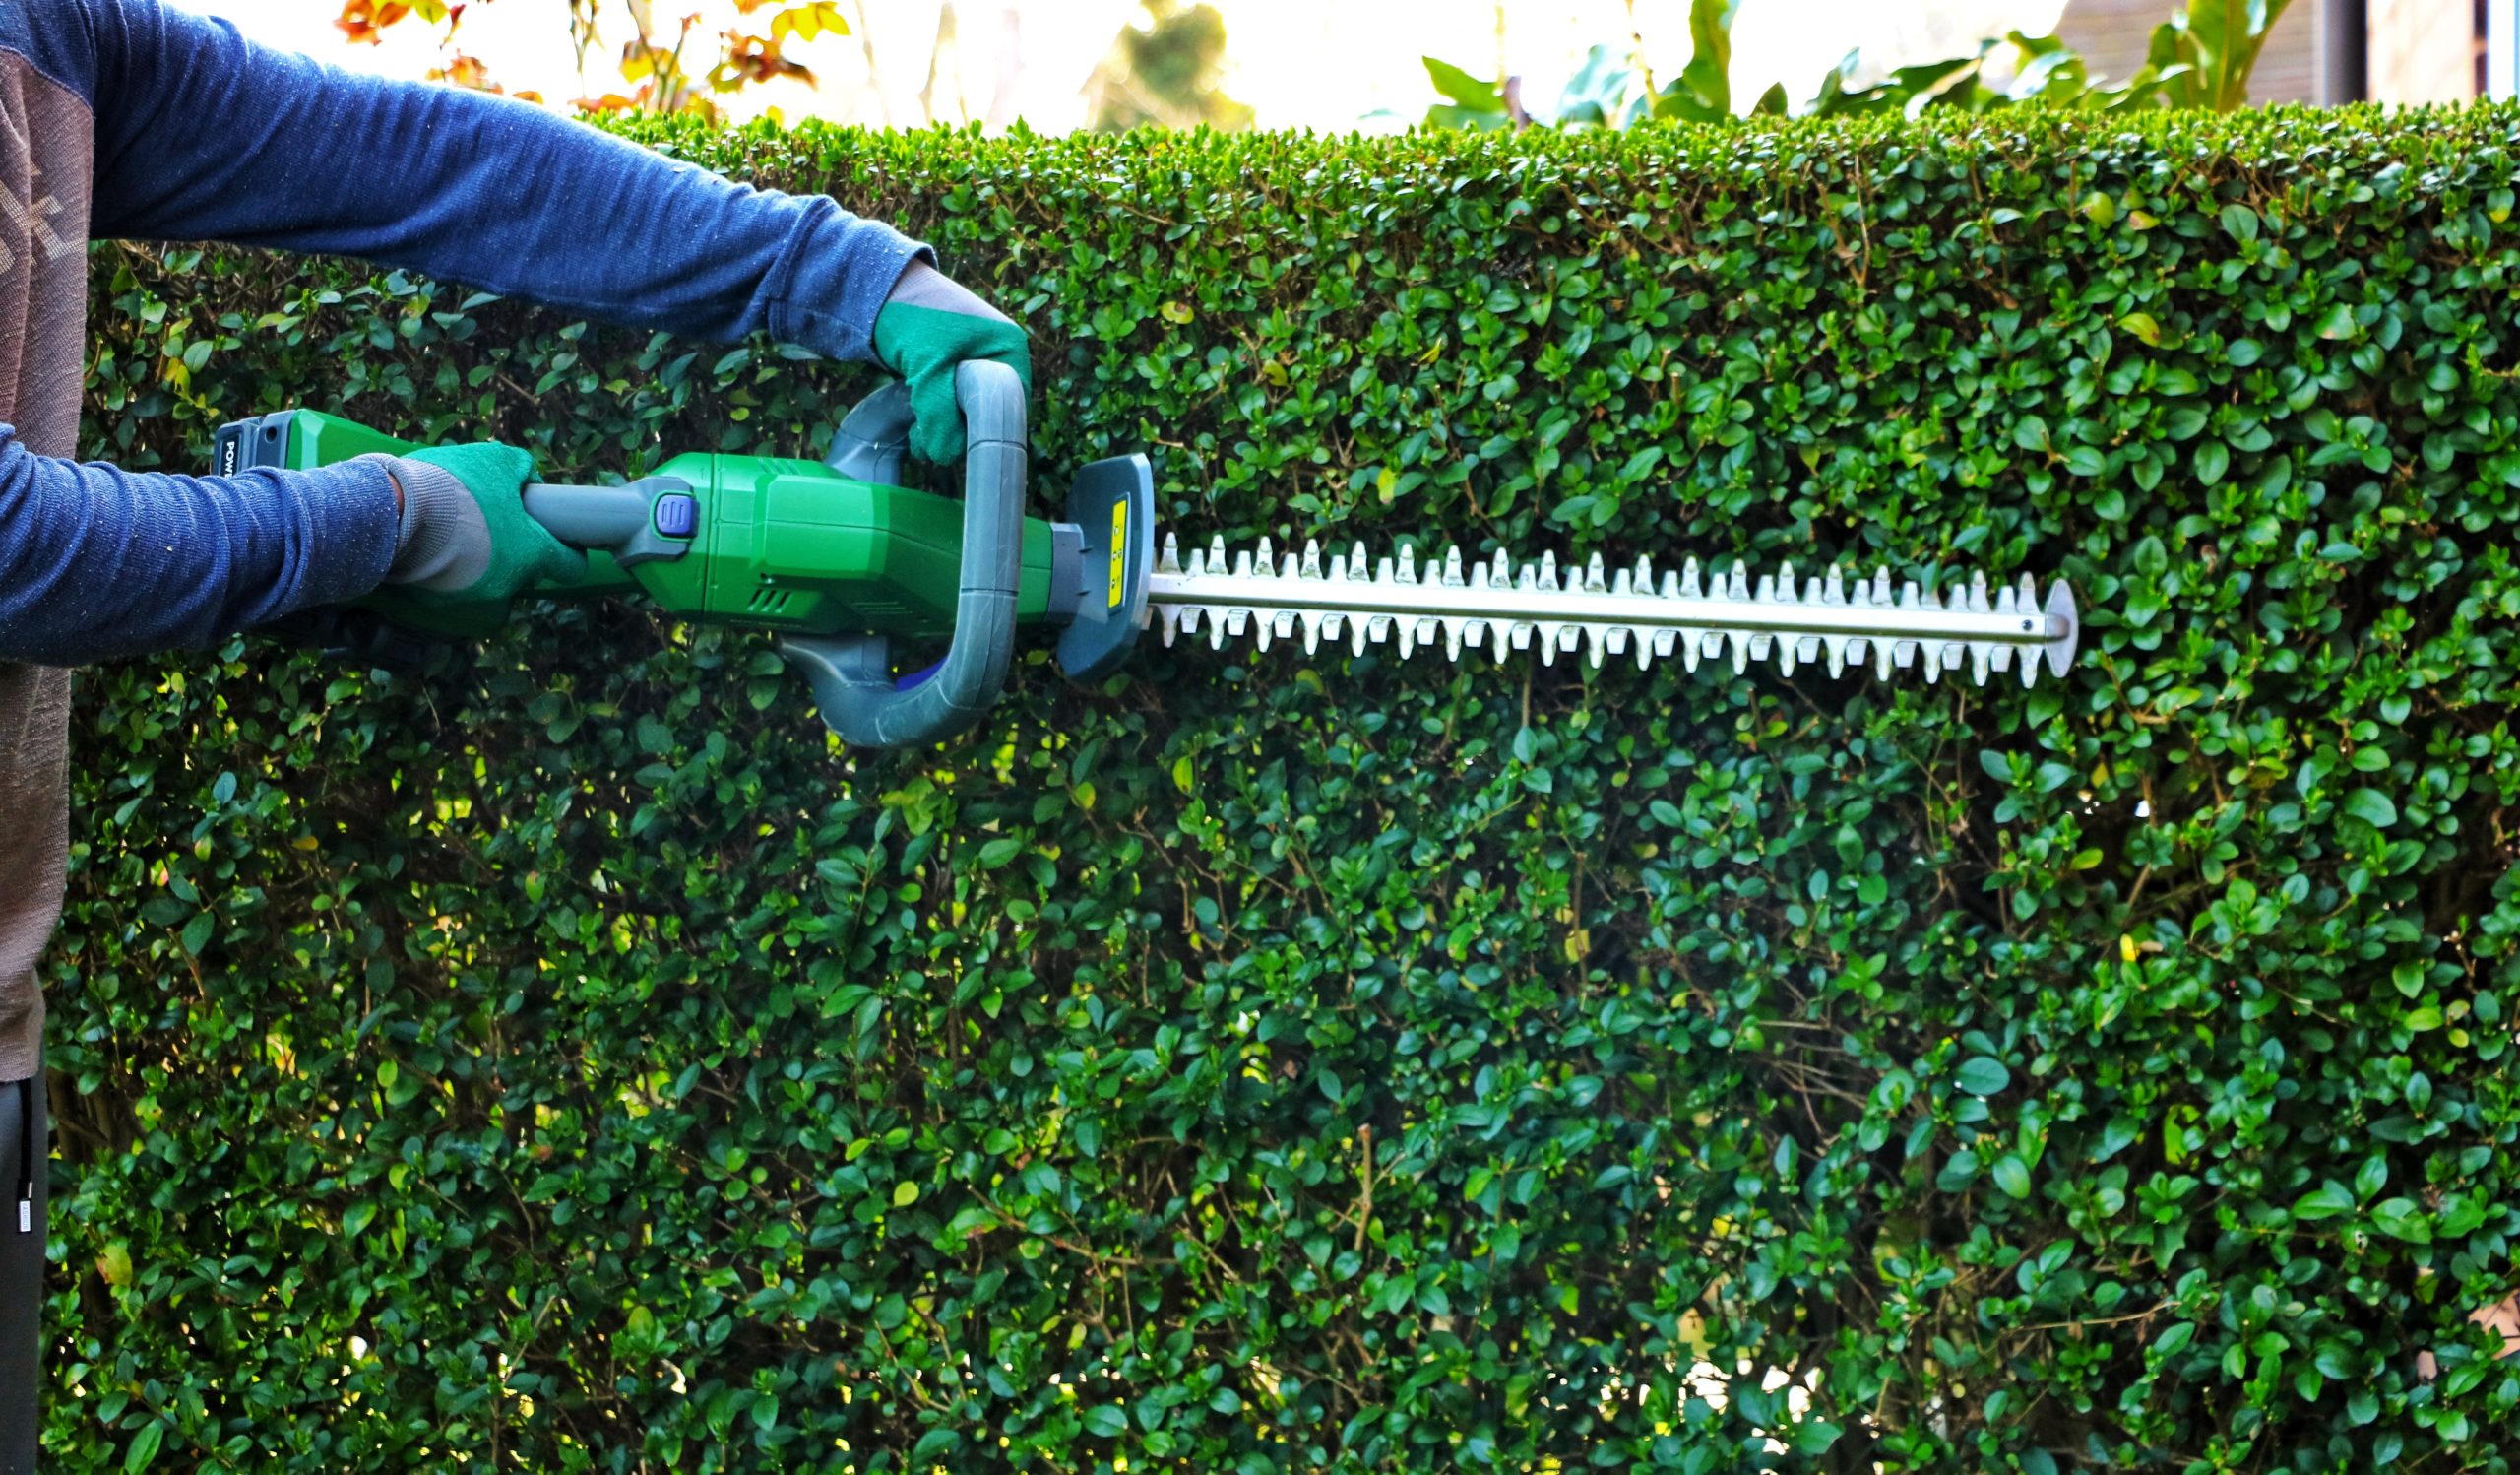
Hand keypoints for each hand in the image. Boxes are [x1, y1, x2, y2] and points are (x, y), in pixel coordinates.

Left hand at [367, 442, 585, 636]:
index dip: (536, 507)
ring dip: (456, 534)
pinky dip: (425, 536)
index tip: (533, 537)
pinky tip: (422, 562)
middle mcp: (462, 455)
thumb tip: (577, 565)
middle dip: (494, 526)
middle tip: (496, 559)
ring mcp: (424, 468)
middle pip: (489, 494)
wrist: (393, 521)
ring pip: (453, 506)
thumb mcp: (530, 554)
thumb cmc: (475, 532)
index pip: (528, 475)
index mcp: (501, 460)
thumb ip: (557, 559)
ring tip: (453, 569)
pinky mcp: (391, 487)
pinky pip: (419, 515)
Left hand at [873, 259, 1031, 463]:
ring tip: (914, 431)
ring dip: (940, 426)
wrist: (875, 289)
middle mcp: (999, 355)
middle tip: (923, 439)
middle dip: (956, 431)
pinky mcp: (953, 367)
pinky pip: (951, 404)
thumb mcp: (928, 370)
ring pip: (966, 412)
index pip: (1010, 408)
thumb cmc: (910, 318)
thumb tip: (946, 456)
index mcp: (1009, 348)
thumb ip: (940, 415)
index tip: (949, 443)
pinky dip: (933, 415)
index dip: (982, 432)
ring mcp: (976, 360)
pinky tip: (913, 416)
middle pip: (988, 413)